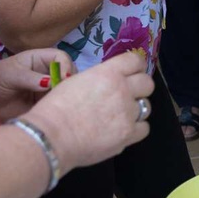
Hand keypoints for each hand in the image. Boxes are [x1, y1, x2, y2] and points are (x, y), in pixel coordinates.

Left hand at [0, 49, 74, 120]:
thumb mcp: (10, 76)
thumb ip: (29, 78)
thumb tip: (50, 82)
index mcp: (40, 59)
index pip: (61, 58)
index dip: (66, 66)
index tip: (64, 79)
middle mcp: (47, 73)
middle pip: (69, 73)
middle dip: (69, 82)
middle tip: (62, 93)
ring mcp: (47, 90)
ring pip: (65, 90)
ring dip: (65, 96)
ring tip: (57, 103)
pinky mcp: (44, 105)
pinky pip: (57, 105)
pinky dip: (59, 108)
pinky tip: (54, 112)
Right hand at [21, 51, 153, 171]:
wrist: (51, 136)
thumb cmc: (55, 108)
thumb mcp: (76, 81)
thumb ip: (98, 80)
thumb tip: (106, 84)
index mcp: (108, 73)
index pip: (135, 61)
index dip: (135, 67)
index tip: (131, 73)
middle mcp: (122, 90)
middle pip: (147, 83)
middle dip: (140, 88)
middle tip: (128, 96)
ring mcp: (127, 113)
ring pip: (146, 106)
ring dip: (136, 110)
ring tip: (120, 117)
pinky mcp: (128, 134)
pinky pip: (144, 128)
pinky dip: (135, 130)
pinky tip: (122, 131)